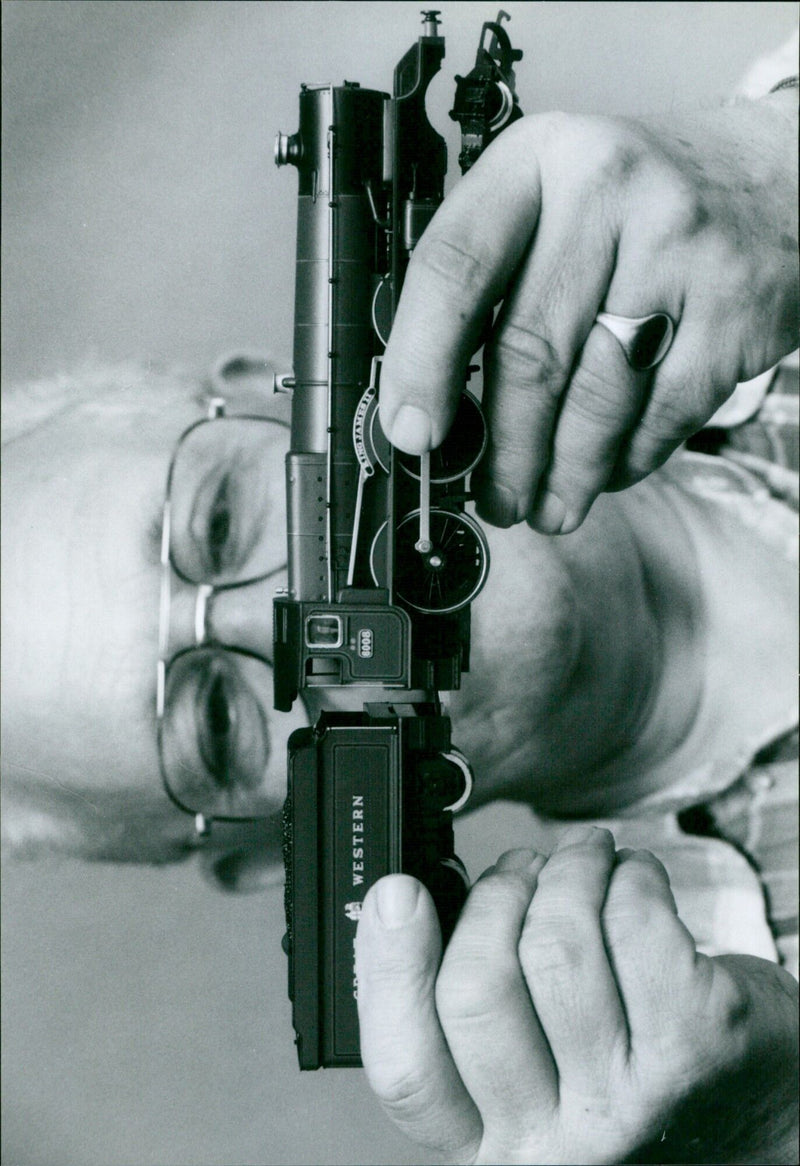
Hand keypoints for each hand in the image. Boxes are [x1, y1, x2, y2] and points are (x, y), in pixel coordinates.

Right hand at [356, 827, 798, 1163]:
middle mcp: (553, 1144)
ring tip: (584, 858)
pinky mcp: (695, 1047)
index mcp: (490, 1141)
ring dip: (568, 871)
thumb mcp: (535, 1071)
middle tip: (518, 868)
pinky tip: (636, 880)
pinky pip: (635, 921)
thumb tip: (414, 901)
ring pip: (557, 945)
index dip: (389, 969)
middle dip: (495, 897)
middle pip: (477, 988)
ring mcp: (627, 1102)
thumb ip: (475, 1012)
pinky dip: (632, 876)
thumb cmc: (636, 1079)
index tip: (398, 892)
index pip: (408, 1068)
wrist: (758, 1119)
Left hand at [379, 96, 798, 532]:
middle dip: (504, 450)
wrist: (773, 174)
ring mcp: (679, 250)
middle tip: (494, 497)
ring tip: (547, 505)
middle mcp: (607, 193)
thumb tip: (431, 402)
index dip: (420, 362)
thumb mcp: (554, 196)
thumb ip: (492, 276)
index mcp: (537, 162)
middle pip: (530, 351)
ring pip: (599, 397)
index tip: (412, 433)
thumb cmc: (640, 203)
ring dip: (565, 473)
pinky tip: (606, 471)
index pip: (456, 266)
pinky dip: (627, 459)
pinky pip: (664, 414)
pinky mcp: (735, 309)